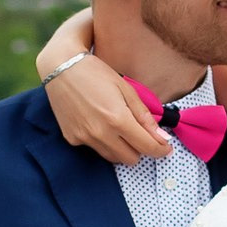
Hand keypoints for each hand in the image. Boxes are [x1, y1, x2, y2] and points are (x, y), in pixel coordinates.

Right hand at [39, 10, 170, 163]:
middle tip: (142, 136)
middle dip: (140, 150)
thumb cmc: (96, 73)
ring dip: (122, 149)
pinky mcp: (72, 138)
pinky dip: (103, 142)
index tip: (165, 147)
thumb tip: (161, 137)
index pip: (147, 147)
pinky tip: (99, 124)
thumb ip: (144, 116)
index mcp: (118, 119)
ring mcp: (85, 138)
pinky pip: (95, 149)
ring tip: (121, 130)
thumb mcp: (126, 89)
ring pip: (113, 158)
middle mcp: (101, 133)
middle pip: (131, 159)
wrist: (61, 67)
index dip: (160, 150)